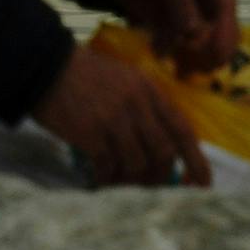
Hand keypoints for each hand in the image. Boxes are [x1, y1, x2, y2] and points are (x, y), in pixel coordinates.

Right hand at [29, 43, 211, 191]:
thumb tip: (163, 149)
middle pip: (163, 153)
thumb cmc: (85, 74)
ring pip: (137, 165)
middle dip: (160, 175)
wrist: (46, 64)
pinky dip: (106, 178)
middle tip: (149, 185)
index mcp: (148, 90)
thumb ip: (145, 108)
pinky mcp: (91, 134)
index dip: (196, 160)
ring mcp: (114, 120)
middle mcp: (137, 105)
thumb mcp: (124, 80)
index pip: (182, 129)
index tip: (203, 184)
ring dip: (130, 179)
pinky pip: (108, 168)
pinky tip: (98, 176)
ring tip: (117, 179)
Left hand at [102, 0, 243, 78]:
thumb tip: (194, 34)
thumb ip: (179, 1)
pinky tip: (155, 51)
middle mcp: (210, 2)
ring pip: (200, 47)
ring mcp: (192, 15)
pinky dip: (169, 53)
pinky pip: (176, 46)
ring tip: (173, 65)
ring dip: (189, 59)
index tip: (210, 56)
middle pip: (221, 36)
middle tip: (191, 66)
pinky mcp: (171, 25)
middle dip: (209, 55)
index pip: (227, 15)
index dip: (222, 38)